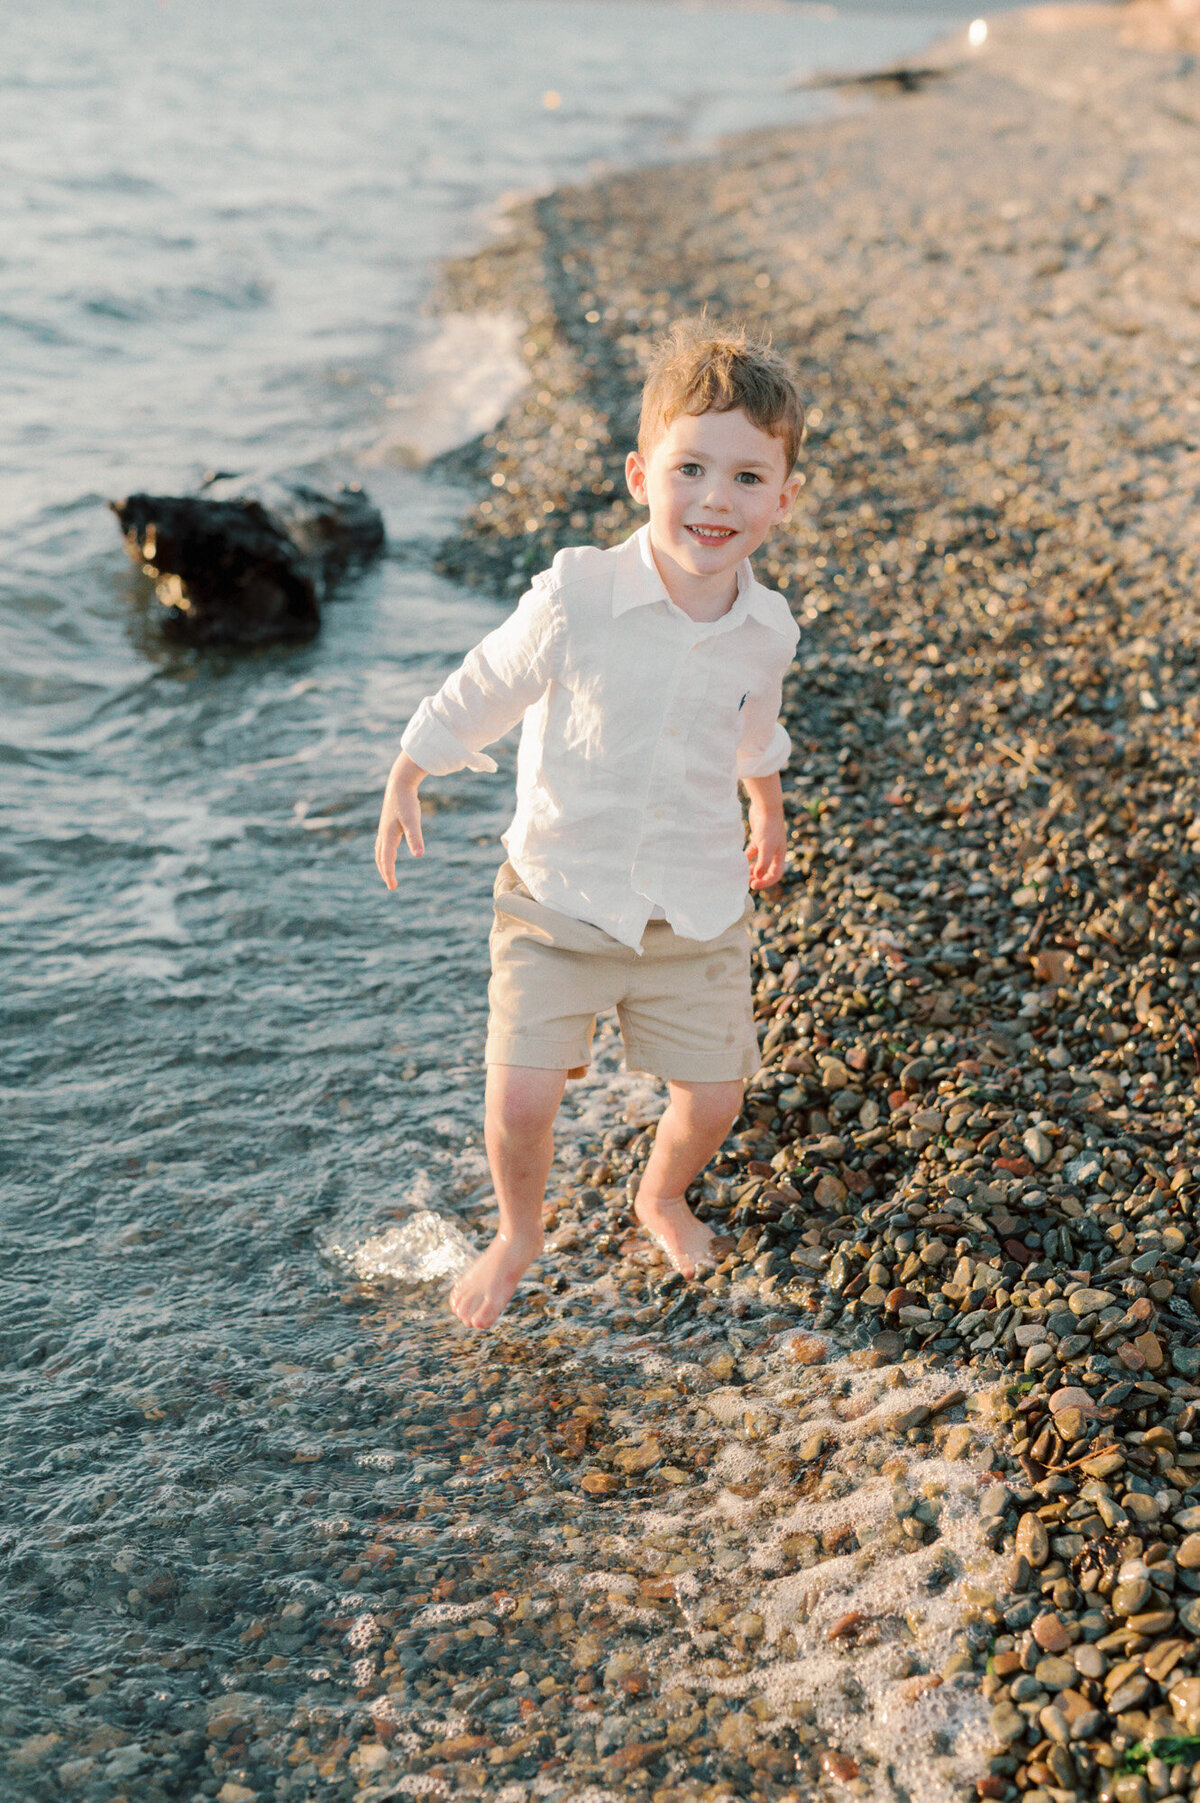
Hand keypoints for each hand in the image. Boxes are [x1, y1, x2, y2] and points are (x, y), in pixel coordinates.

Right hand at [375, 752, 426, 888]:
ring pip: (380, 851)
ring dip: (383, 863)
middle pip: (380, 858)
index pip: (386, 860)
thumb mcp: (412, 820)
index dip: (389, 874)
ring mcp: (384, 828)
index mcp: (388, 836)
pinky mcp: (387, 824)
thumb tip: (419, 855)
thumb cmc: (406, 802)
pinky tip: (391, 852)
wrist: (399, 783)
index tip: (393, 887)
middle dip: (385, 872)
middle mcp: (383, 834)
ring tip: (389, 872)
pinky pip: (383, 843)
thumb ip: (415, 838)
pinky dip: (384, 852)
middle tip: (391, 885)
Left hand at [746, 805, 785, 889]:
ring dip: (751, 869)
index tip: (753, 885)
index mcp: (780, 855)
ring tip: (741, 874)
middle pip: (767, 870)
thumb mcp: (766, 846)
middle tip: (746, 882)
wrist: (766, 806)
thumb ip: (763, 862)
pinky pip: (752, 852)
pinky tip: (737, 860)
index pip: (775, 874)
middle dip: (758, 878)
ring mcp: (766, 845)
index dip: (766, 882)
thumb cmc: (768, 826)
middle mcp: (774, 851)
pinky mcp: (758, 838)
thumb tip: (757, 876)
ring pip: (759, 862)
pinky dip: (746, 857)